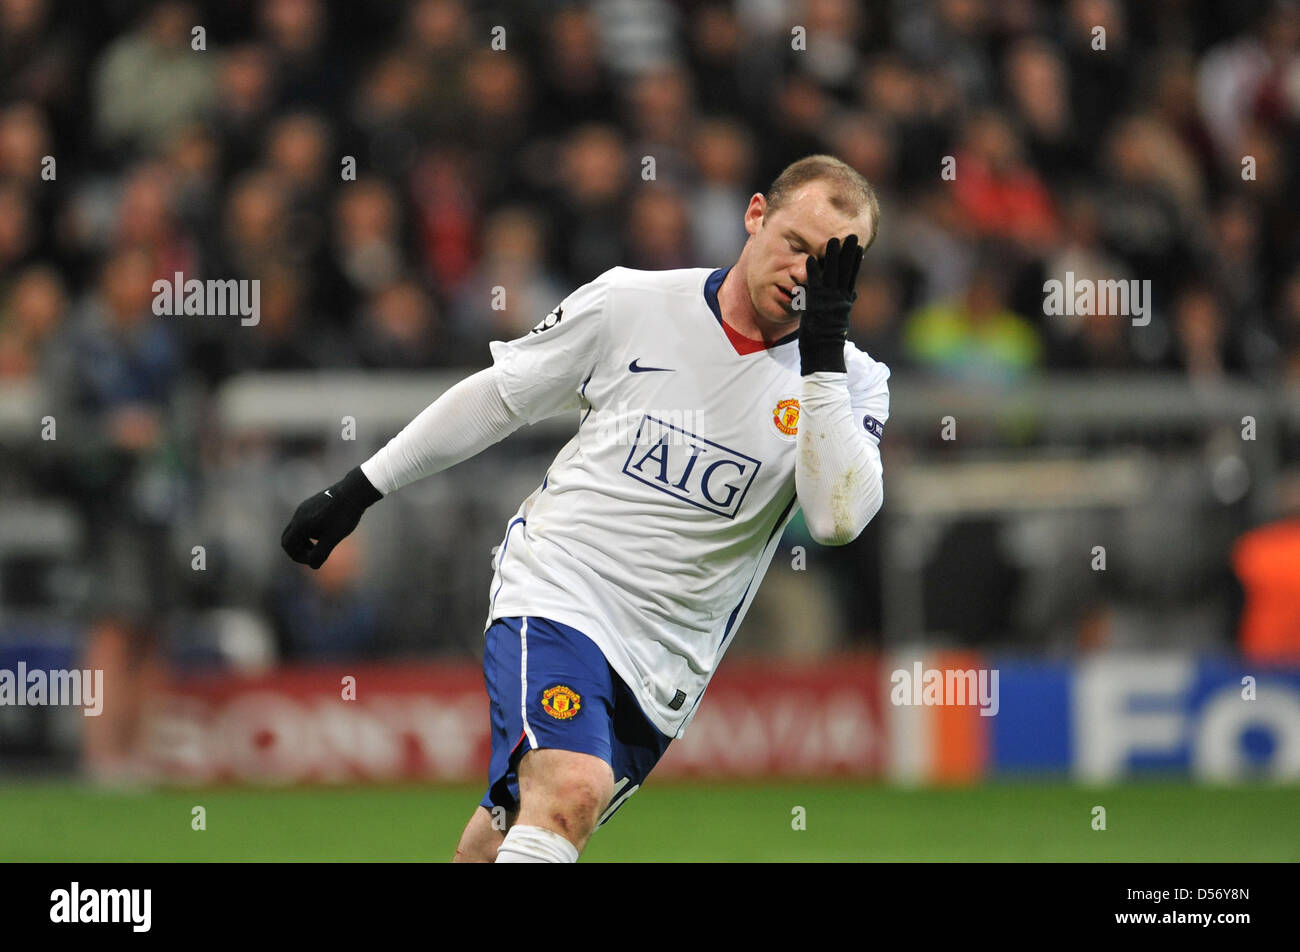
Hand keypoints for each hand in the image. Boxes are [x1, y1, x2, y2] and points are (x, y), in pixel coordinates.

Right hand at [281, 466, 381, 568]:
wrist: (354, 491)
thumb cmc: (344, 515)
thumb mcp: (333, 538)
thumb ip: (321, 553)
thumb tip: (312, 566)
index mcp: (300, 524)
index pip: (287, 545)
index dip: (297, 557)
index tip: (313, 559)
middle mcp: (298, 514)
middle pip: (288, 537)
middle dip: (299, 549)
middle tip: (315, 554)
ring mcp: (304, 507)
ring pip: (297, 529)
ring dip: (306, 540)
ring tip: (324, 542)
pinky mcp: (311, 503)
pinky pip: (304, 521)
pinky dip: (310, 531)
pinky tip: (328, 530)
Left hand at [797, 234, 862, 374]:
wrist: (823, 352)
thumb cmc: (829, 338)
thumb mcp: (841, 318)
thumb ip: (847, 303)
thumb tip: (854, 292)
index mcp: (846, 300)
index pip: (852, 276)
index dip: (856, 261)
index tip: (859, 247)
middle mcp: (840, 298)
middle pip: (845, 270)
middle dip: (848, 252)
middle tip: (852, 236)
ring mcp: (828, 300)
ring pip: (832, 273)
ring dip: (832, 256)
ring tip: (833, 240)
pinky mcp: (815, 303)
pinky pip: (813, 283)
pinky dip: (812, 271)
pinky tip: (810, 258)